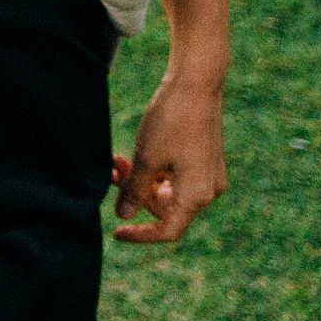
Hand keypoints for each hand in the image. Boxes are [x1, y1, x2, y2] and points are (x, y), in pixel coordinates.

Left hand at [113, 75, 228, 242]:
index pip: (168, 230)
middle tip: (112, 173)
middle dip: (136, 195)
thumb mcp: (147, 158)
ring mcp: (206, 175)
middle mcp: (207, 190)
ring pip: (166, 191)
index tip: (115, 232)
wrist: (195, 84)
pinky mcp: (201, 160)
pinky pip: (174, 176)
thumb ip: (135, 191)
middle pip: (165, 209)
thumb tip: (123, 216)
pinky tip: (131, 156)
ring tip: (117, 161)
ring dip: (141, 180)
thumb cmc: (172, 121)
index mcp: (197, 196)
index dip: (141, 235)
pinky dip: (153, 170)